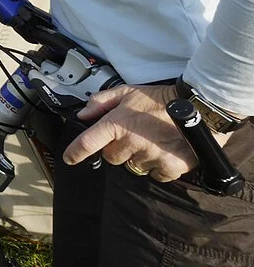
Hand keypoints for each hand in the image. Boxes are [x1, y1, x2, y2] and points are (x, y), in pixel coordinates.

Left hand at [64, 83, 227, 180]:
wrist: (197, 107)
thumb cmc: (159, 98)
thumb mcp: (126, 92)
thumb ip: (101, 102)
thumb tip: (83, 115)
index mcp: (117, 123)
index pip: (88, 142)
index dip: (75, 152)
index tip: (69, 158)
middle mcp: (131, 142)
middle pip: (112, 157)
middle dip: (118, 149)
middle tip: (133, 136)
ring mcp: (150, 156)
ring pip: (134, 167)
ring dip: (139, 157)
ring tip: (152, 141)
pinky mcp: (170, 167)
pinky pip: (155, 175)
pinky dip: (158, 167)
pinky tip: (165, 151)